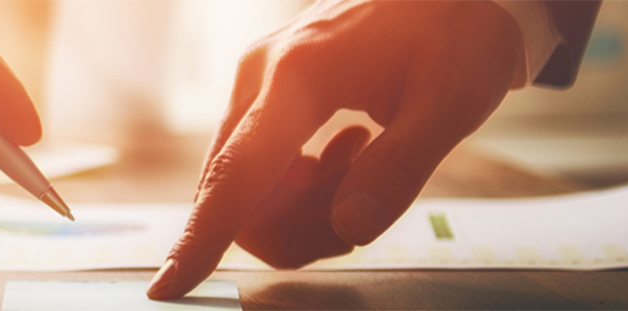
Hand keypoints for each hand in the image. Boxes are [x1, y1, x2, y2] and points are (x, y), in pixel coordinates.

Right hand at [149, 0, 521, 298]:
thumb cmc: (459, 29)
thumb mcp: (452, 102)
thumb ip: (398, 168)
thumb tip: (350, 228)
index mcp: (296, 76)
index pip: (236, 174)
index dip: (202, 237)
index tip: (168, 288)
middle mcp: (257, 78)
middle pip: (237, 192)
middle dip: (297, 226)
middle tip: (367, 202)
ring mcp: (254, 83)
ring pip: (246, 185)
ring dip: (304, 204)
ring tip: (365, 161)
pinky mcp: (262, 92)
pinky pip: (258, 165)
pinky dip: (300, 183)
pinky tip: (349, 149)